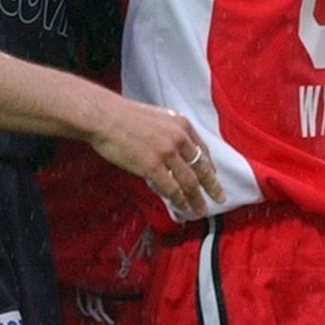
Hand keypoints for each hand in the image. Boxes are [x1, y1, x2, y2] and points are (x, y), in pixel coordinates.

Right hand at [85, 102, 224, 217]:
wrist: (105, 117)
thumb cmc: (125, 115)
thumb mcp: (158, 117)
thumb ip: (170, 132)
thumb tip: (174, 149)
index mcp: (182, 125)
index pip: (203, 150)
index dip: (210, 166)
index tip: (213, 177)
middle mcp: (179, 138)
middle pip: (201, 167)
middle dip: (212, 186)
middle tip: (219, 198)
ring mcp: (167, 153)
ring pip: (189, 182)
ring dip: (197, 198)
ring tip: (201, 209)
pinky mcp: (152, 166)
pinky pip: (172, 189)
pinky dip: (180, 201)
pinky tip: (183, 209)